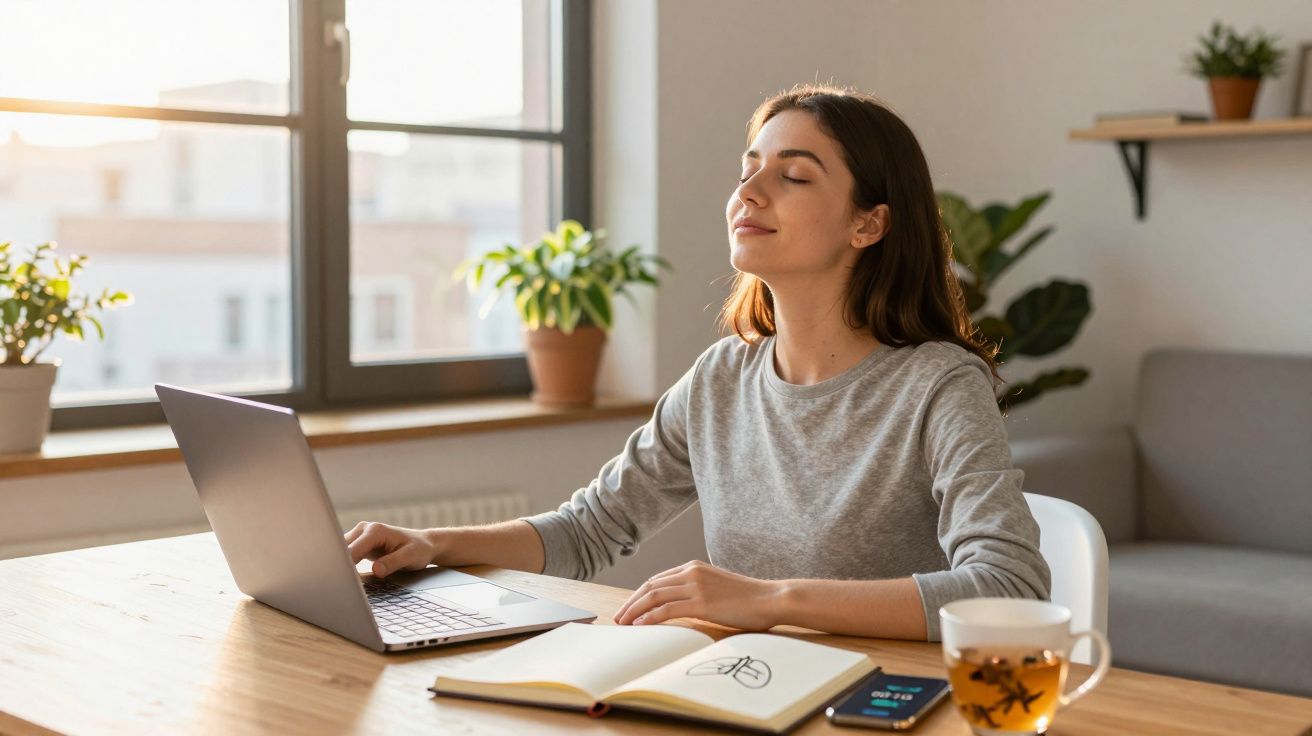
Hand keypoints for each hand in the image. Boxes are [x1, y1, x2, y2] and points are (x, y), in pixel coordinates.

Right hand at [344, 521, 438, 577]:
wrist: (424, 544)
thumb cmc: (419, 549)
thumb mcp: (411, 556)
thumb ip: (393, 562)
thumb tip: (376, 570)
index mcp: (375, 531)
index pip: (352, 550)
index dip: (344, 566)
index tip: (341, 580)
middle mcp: (364, 529)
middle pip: (342, 550)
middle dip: (338, 566)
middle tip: (336, 585)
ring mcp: (360, 536)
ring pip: (340, 552)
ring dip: (339, 566)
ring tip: (339, 583)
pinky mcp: (359, 544)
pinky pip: (345, 555)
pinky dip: (343, 566)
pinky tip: (345, 579)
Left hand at [612, 560, 786, 630]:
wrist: (770, 598)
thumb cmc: (748, 598)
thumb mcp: (717, 588)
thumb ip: (697, 592)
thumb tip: (679, 607)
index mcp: (694, 567)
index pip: (657, 579)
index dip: (639, 594)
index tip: (629, 608)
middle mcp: (691, 572)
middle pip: (650, 586)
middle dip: (631, 603)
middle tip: (619, 617)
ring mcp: (696, 586)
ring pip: (654, 596)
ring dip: (635, 611)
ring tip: (623, 624)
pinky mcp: (702, 602)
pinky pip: (667, 609)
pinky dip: (650, 617)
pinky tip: (640, 626)